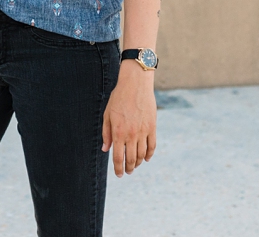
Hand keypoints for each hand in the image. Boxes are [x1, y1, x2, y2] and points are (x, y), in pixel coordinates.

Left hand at [102, 62, 156, 176]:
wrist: (135, 85)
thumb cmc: (118, 98)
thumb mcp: (107, 115)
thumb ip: (106, 133)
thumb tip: (106, 150)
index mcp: (118, 132)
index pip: (118, 157)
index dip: (118, 168)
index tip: (119, 174)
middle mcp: (131, 135)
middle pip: (131, 159)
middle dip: (129, 168)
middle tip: (127, 172)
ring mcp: (143, 132)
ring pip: (142, 154)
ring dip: (139, 163)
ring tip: (135, 165)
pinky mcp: (152, 127)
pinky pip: (152, 145)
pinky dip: (150, 154)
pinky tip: (147, 158)